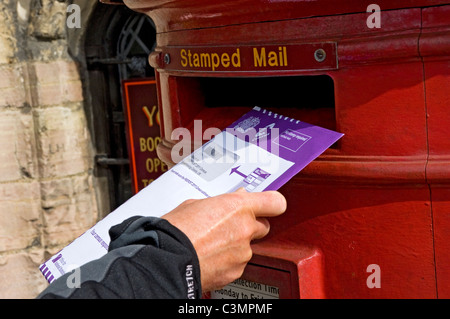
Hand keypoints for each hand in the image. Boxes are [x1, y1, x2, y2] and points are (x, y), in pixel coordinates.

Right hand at [162, 188, 286, 291]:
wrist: (166, 259)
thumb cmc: (176, 230)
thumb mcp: (196, 204)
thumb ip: (220, 203)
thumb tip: (231, 202)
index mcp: (238, 207)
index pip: (275, 202)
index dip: (272, 204)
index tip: (268, 205)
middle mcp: (245, 229)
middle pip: (263, 226)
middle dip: (249, 225)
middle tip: (230, 225)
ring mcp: (242, 253)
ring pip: (247, 247)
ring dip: (235, 245)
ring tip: (211, 243)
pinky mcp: (235, 271)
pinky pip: (237, 263)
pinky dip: (227, 261)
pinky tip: (210, 257)